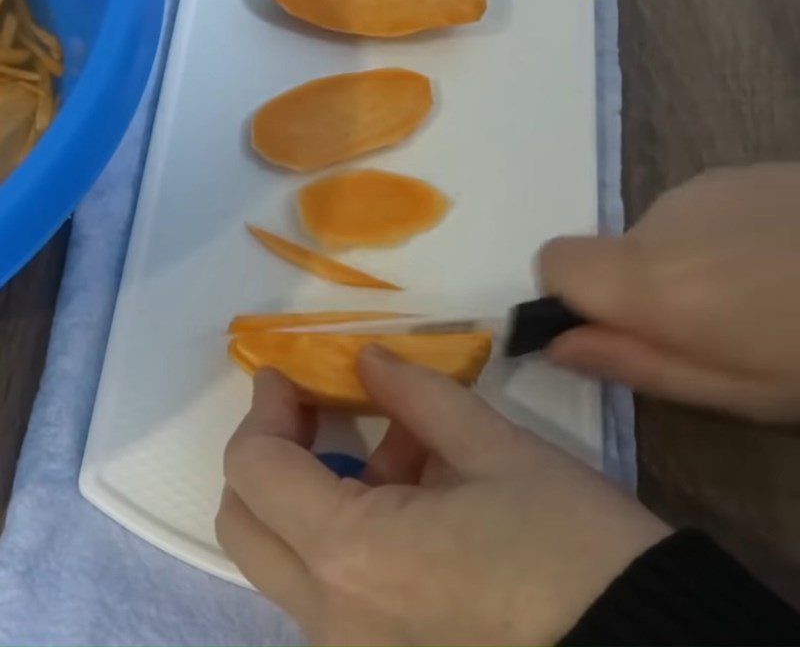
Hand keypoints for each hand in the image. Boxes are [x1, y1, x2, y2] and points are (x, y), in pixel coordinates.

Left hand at [217, 348, 667, 645]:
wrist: (636, 646)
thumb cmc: (570, 542)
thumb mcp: (497, 449)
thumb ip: (417, 396)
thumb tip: (369, 360)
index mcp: (351, 554)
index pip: (254, 471)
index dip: (265, 410)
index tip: (289, 375)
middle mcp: (330, 616)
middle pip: (245, 525)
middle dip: (269, 455)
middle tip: (316, 411)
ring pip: (287, 558)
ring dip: (316, 493)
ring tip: (400, 447)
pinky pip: (332, 588)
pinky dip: (348, 535)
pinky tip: (417, 498)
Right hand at [540, 163, 799, 422]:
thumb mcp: (732, 391)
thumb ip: (632, 363)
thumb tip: (555, 344)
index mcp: (652, 279)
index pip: (553, 260)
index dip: (570, 299)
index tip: (615, 330)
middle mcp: (665, 218)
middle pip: (610, 254)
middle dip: (640, 293)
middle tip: (713, 333)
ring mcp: (707, 187)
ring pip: (658, 234)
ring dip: (685, 267)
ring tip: (759, 298)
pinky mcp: (745, 169)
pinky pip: (698, 212)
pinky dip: (719, 240)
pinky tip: (781, 260)